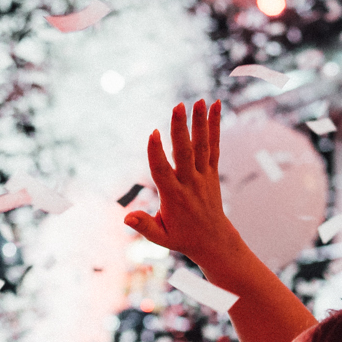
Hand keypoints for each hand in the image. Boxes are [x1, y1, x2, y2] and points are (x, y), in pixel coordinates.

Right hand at [124, 100, 252, 276]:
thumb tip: (126, 217)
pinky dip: (215, 126)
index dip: (156, 152)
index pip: (163, 171)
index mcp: (174, 197)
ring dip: (201, 122)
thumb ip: (143, 225)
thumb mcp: (160, 237)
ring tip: (200, 100)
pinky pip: (214, 147)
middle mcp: (190, 183)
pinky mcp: (212, 172)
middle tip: (178, 106)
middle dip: (181, 129)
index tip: (152, 133)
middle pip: (185, 153)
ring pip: (202, 146)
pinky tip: (216, 106)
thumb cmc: (181, 237)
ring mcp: (204, 176)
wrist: (214, 241)